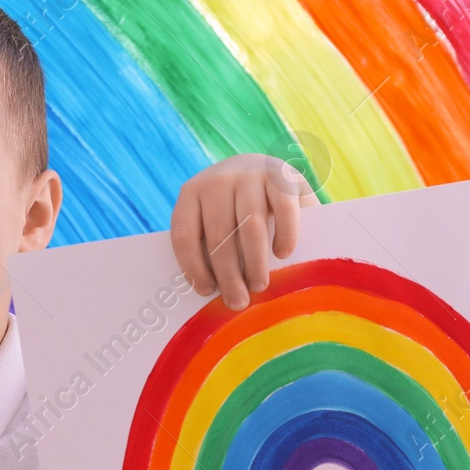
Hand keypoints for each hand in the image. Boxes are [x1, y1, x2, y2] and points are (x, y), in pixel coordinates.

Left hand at [170, 152, 320, 309]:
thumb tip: (213, 292)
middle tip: (238, 301)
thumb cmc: (239, 207)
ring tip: (258, 286)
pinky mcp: (282, 175)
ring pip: (250, 226)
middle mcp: (218, 180)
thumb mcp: (220, 217)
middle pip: (219, 235)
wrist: (269, 167)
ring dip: (254, 262)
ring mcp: (251, 175)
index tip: (206, 291)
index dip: (193, 267)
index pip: (185, 234)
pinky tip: (282, 254)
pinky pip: (283, 211)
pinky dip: (284, 235)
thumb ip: (213, 243)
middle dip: (228, 274)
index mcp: (192, 193)